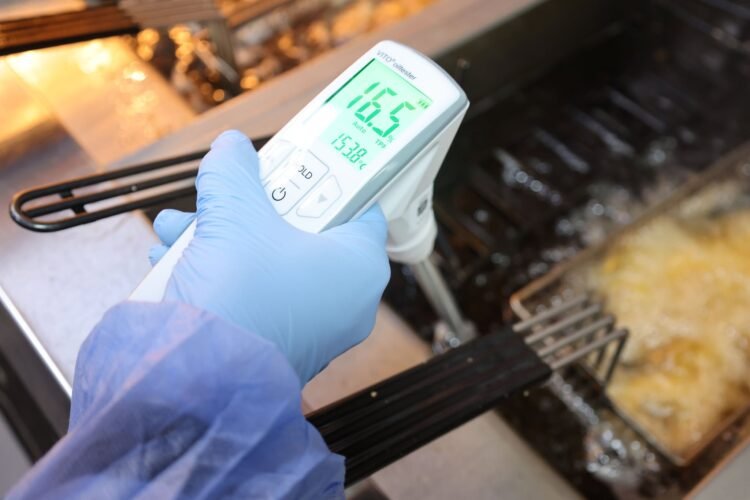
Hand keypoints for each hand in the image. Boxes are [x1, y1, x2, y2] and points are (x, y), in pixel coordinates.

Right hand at [149, 130, 389, 383]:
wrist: (199, 383)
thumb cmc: (239, 294)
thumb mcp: (234, 215)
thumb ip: (235, 173)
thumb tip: (232, 147)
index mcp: (358, 265)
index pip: (359, 207)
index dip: (327, 180)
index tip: (296, 166)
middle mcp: (346, 301)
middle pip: (303, 232)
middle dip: (249, 208)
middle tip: (222, 195)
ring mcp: (314, 329)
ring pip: (270, 263)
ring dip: (220, 238)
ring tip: (176, 229)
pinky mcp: (279, 348)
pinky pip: (256, 297)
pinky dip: (219, 275)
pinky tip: (172, 262)